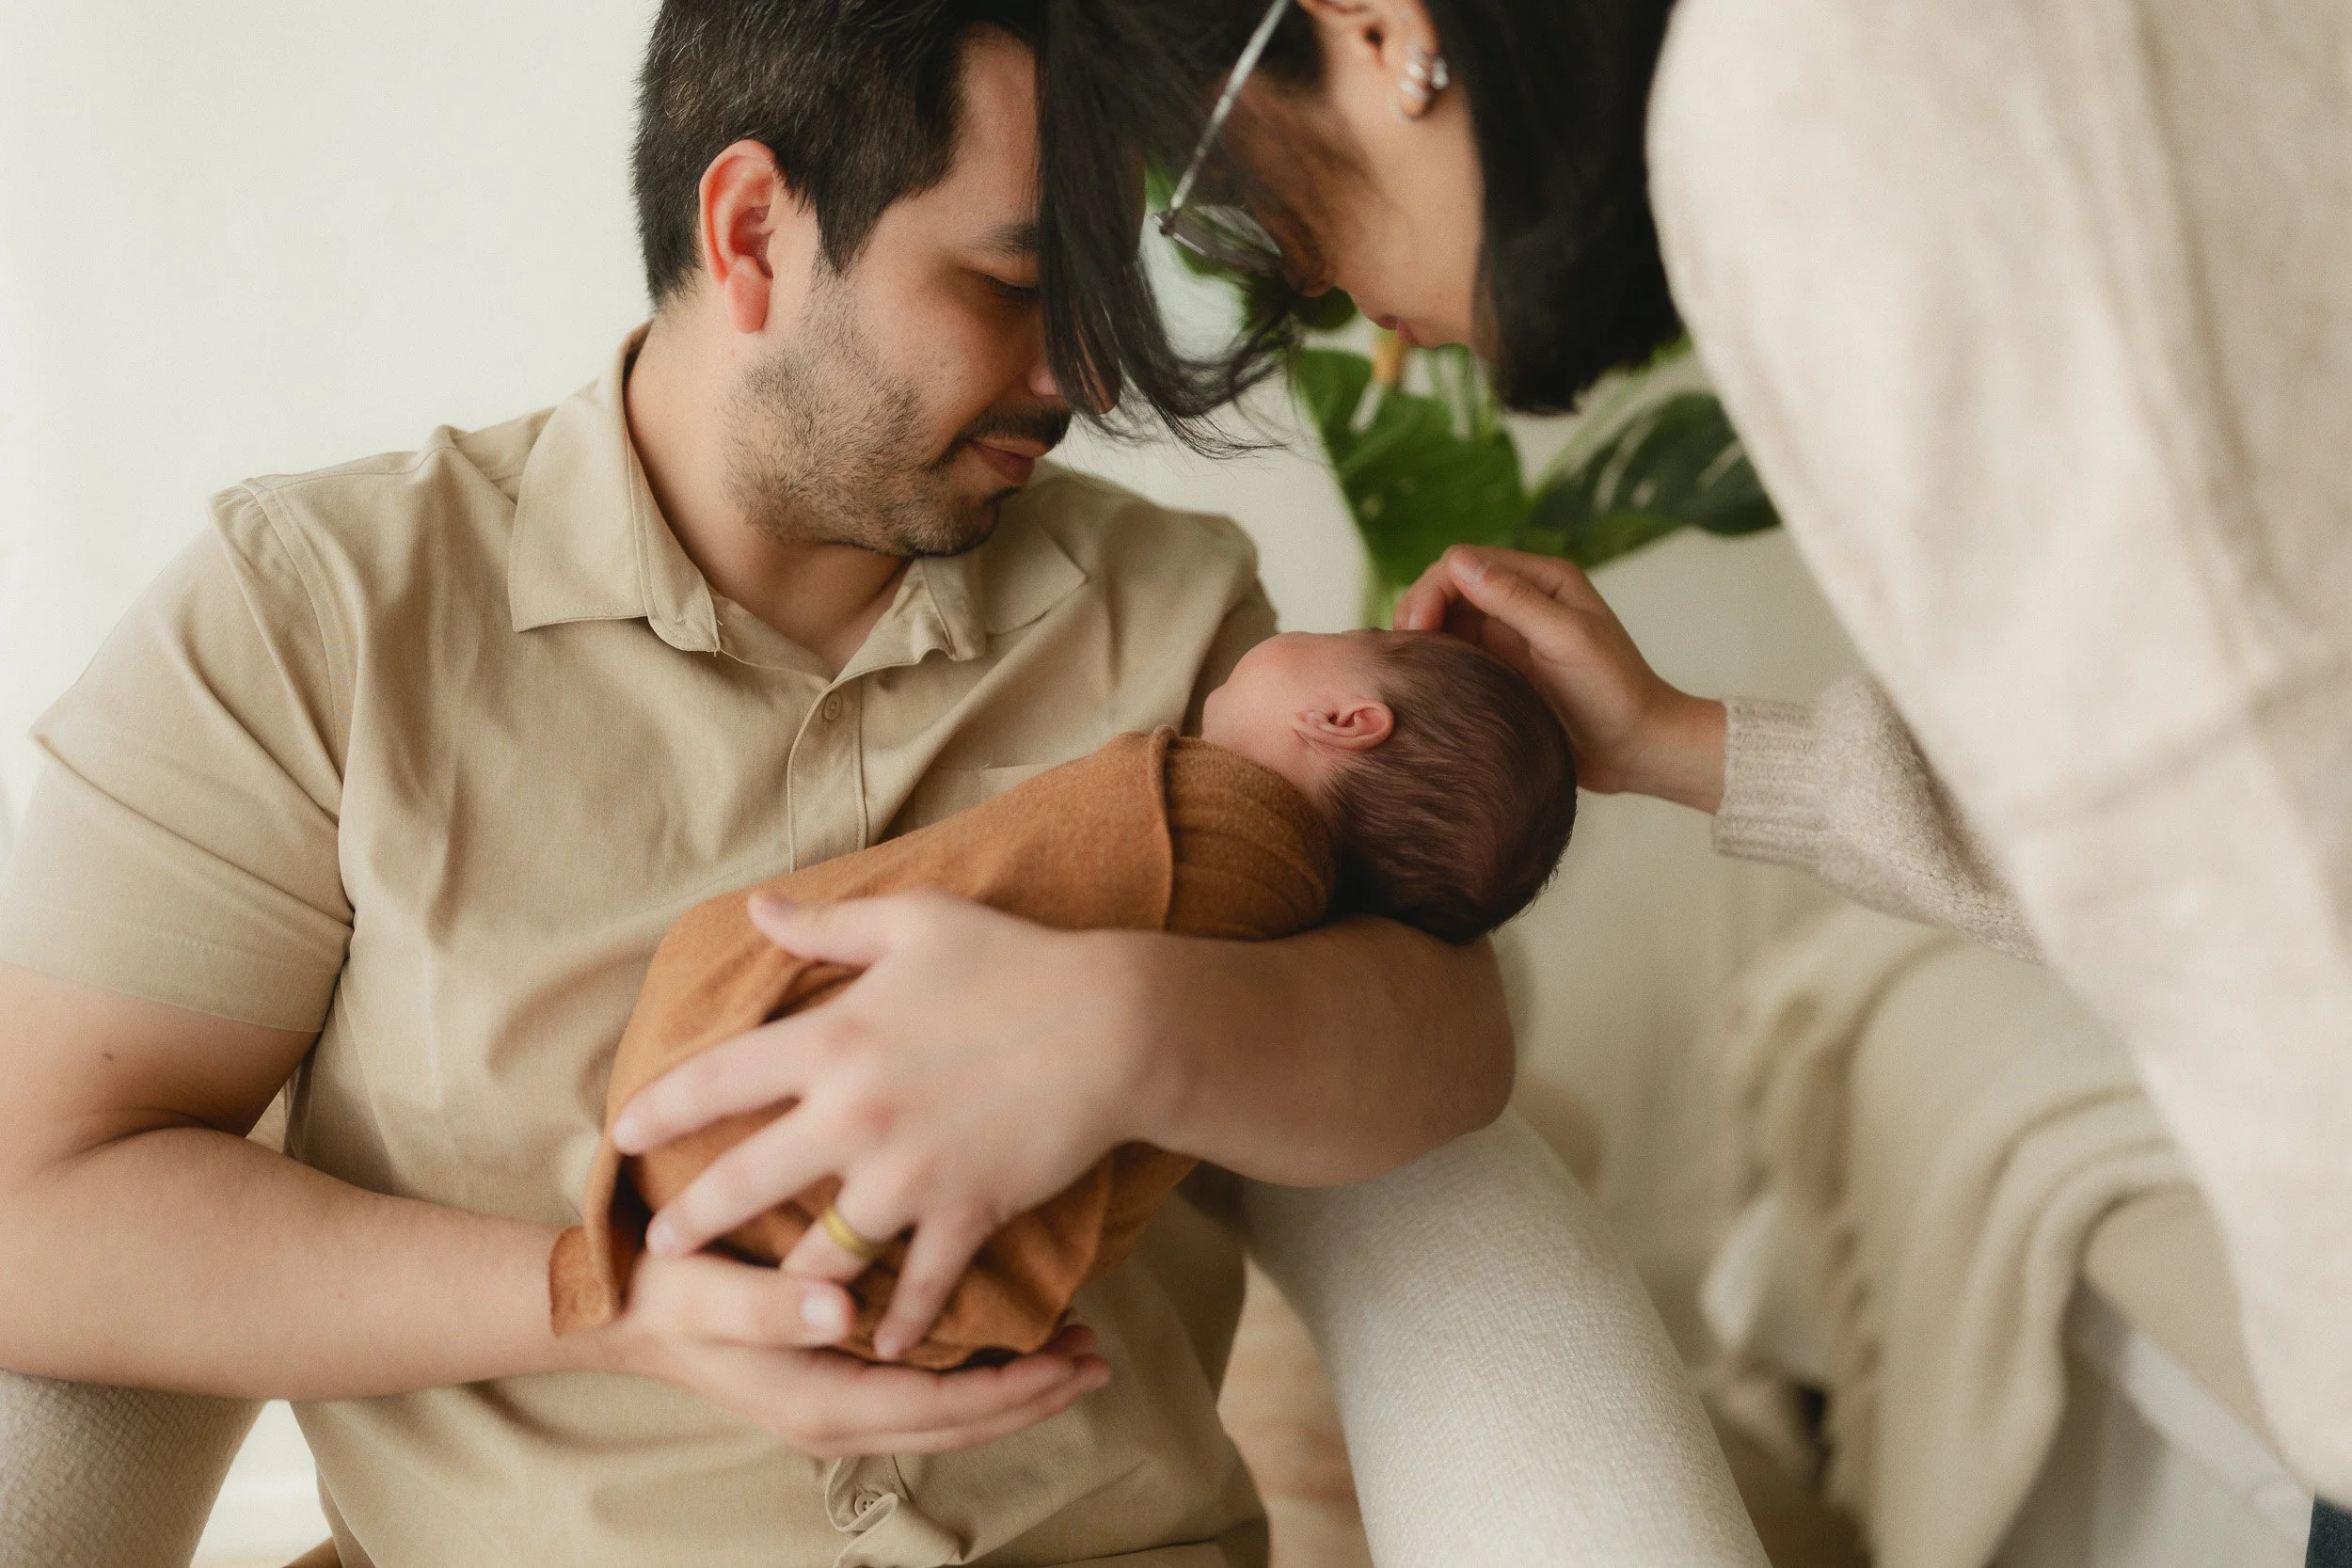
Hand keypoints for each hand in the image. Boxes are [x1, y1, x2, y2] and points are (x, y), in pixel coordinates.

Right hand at [590, 1249, 1109, 1455]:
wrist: (617, 1313)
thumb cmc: (665, 1294)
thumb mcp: (711, 1293)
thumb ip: (773, 1304)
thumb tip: (842, 1307)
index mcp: (821, 1401)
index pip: (943, 1408)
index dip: (1014, 1387)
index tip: (1072, 1357)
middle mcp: (837, 1417)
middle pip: (960, 1423)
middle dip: (1034, 1395)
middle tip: (1099, 1359)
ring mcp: (836, 1407)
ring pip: (947, 1415)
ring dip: (1013, 1389)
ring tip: (1072, 1353)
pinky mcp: (834, 1384)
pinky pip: (923, 1395)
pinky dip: (975, 1378)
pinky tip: (1004, 1342)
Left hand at [611, 892, 1154, 1361]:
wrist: (1115, 1026)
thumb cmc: (1014, 962)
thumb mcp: (916, 923)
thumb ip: (828, 925)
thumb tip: (757, 907)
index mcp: (831, 1042)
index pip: (715, 1081)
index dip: (658, 1111)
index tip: (623, 1138)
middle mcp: (853, 1117)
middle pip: (744, 1183)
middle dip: (694, 1221)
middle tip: (664, 1247)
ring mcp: (908, 1175)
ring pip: (822, 1253)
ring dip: (790, 1284)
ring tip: (766, 1302)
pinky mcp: (965, 1212)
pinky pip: (920, 1286)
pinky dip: (899, 1321)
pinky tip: (880, 1344)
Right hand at [1393, 545, 1728, 811]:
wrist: (1636, 751)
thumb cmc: (1614, 694)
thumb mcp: (1566, 641)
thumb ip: (1515, 600)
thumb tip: (1457, 563)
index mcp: (1543, 579)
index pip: (1463, 563)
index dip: (1432, 589)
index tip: (1417, 631)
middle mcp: (1522, 600)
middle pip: (1447, 588)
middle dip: (1418, 611)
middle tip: (1404, 653)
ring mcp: (1509, 637)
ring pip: (1444, 621)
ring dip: (1422, 638)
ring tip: (1409, 669)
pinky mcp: (1500, 670)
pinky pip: (1454, 655)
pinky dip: (1433, 662)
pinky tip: (1423, 683)